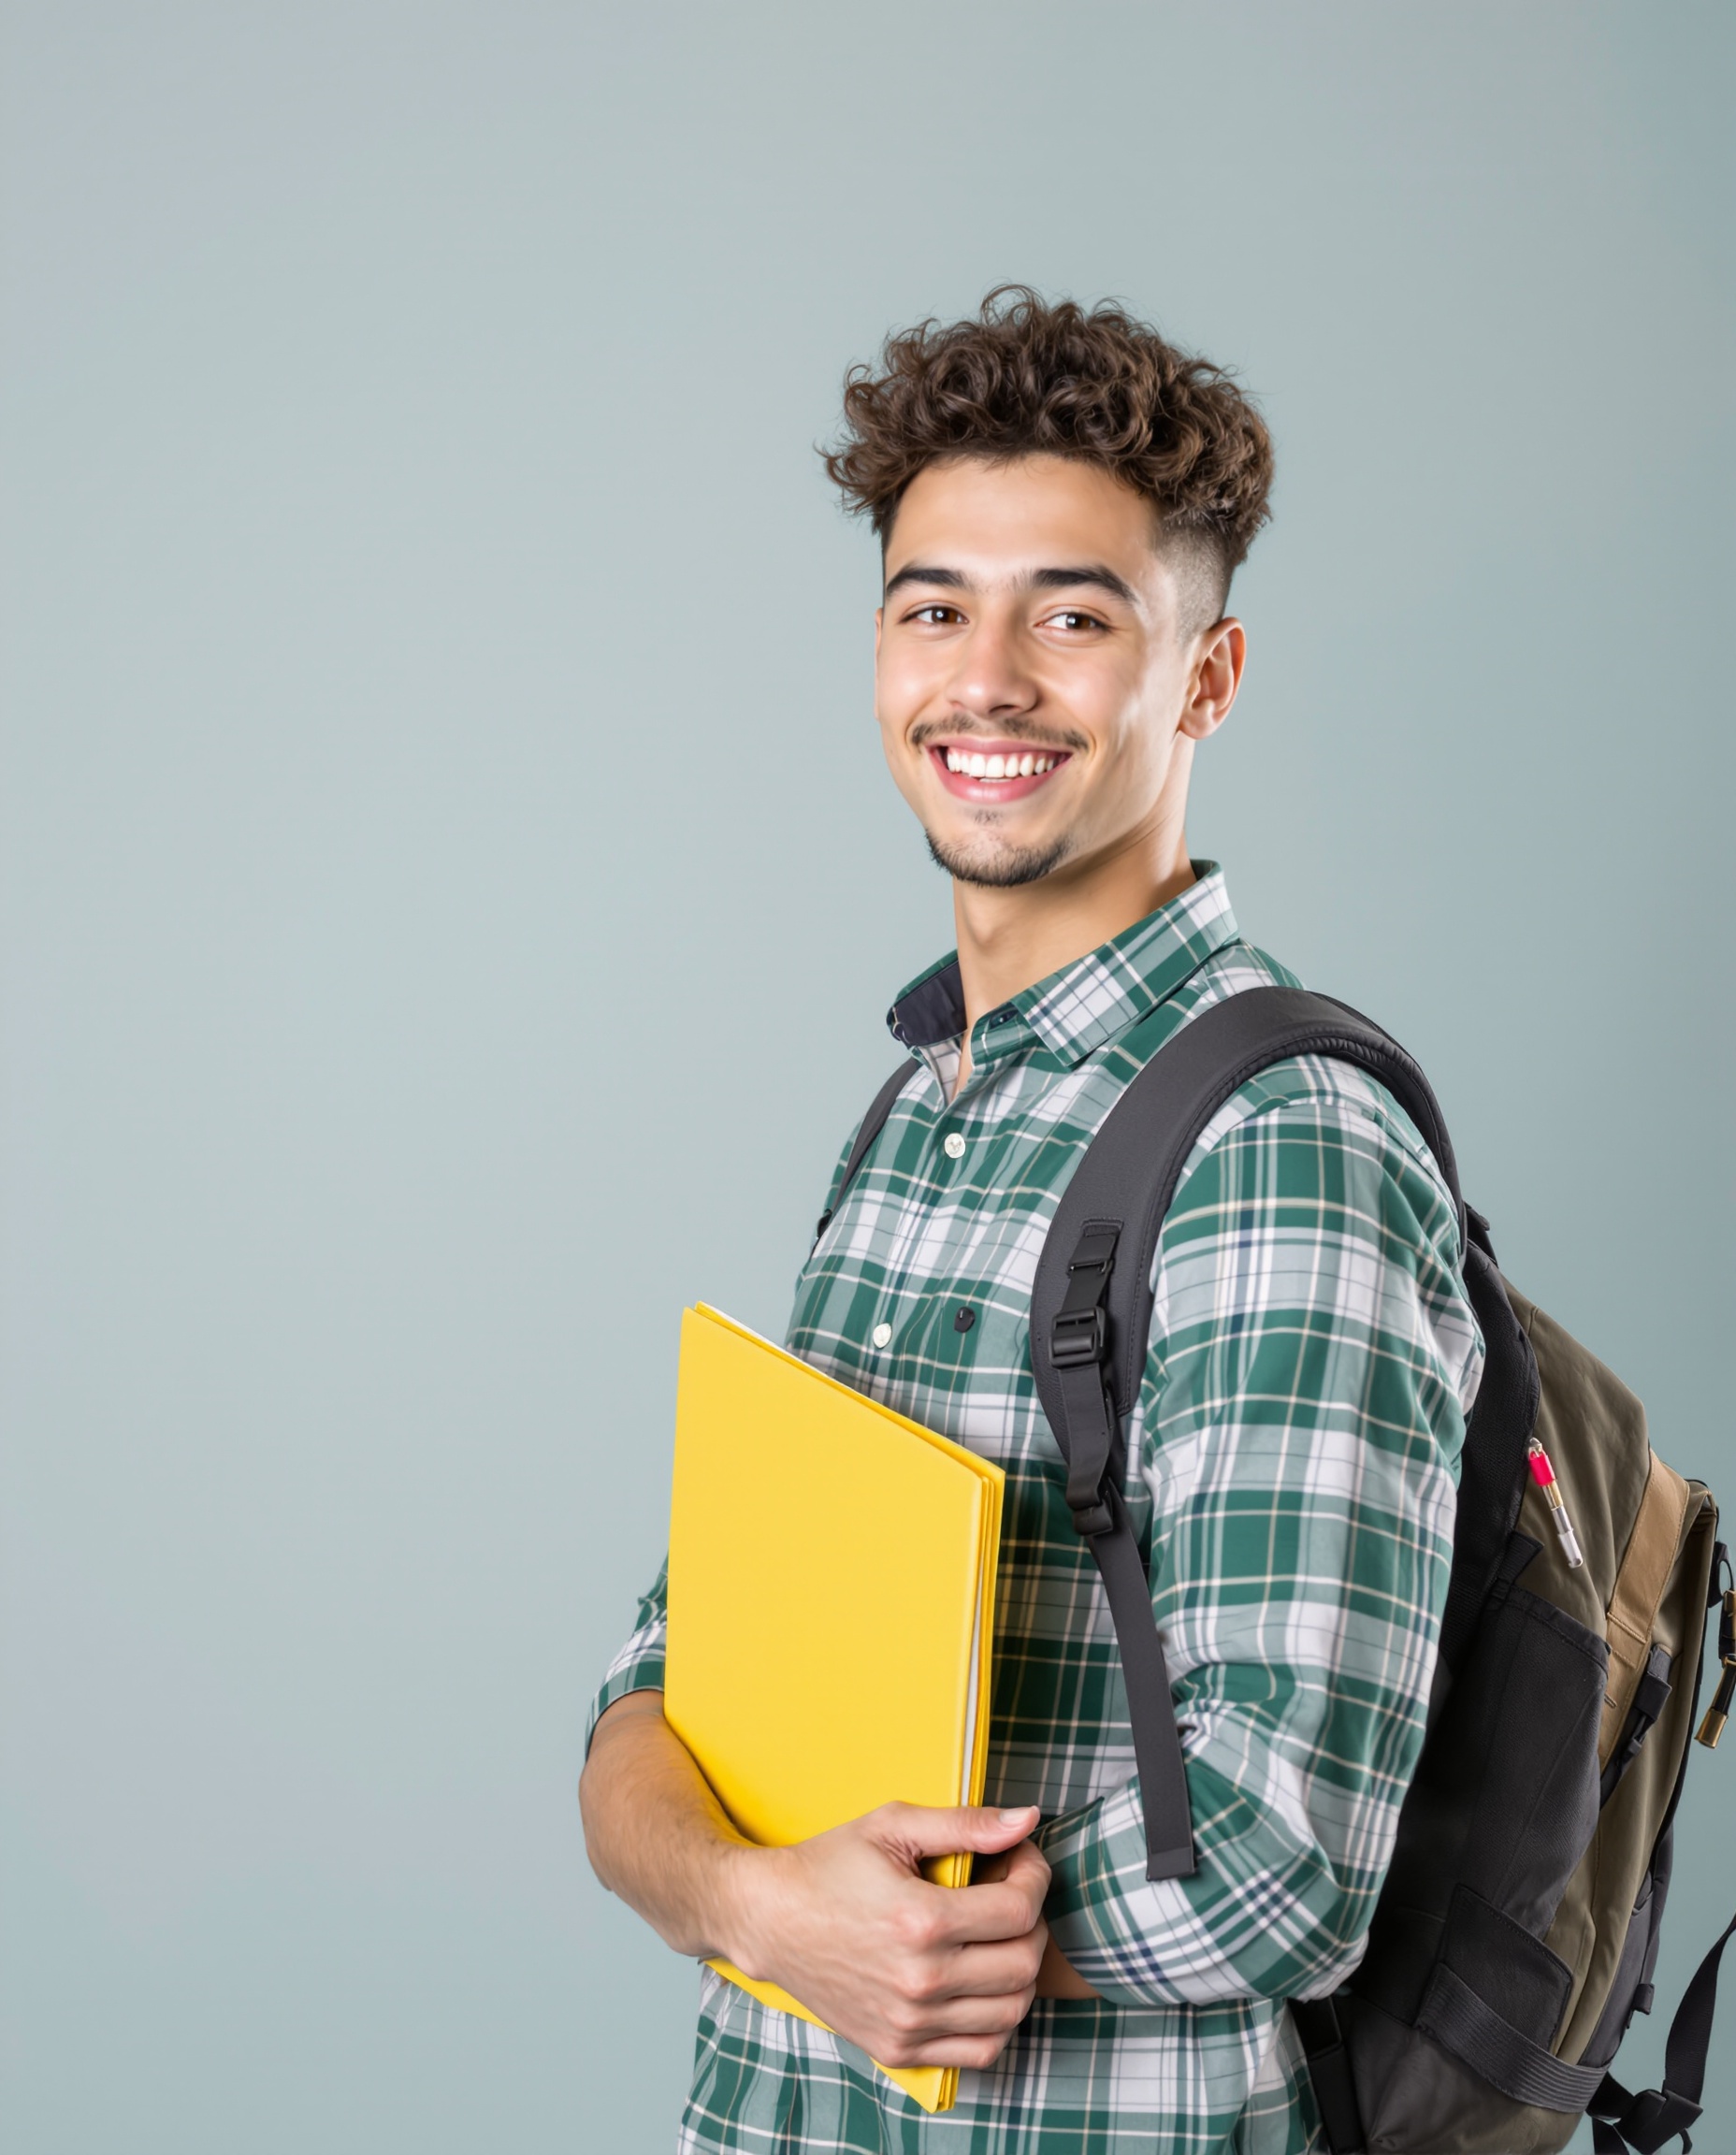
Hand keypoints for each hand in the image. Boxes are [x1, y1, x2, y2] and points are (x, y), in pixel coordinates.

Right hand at [724, 1801, 1049, 2070]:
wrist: (770, 1920)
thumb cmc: (830, 1865)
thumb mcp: (892, 1825)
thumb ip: (966, 1824)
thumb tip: (1028, 1819)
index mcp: (920, 1920)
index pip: (1019, 1910)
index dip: (1034, 1876)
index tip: (1021, 1858)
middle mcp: (919, 1980)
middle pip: (1023, 1963)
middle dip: (1032, 1921)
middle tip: (1011, 1894)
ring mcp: (910, 2023)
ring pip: (1011, 2011)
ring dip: (1020, 1969)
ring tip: (997, 1936)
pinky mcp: (899, 2049)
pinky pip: (982, 2050)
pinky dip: (997, 2018)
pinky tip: (980, 1981)